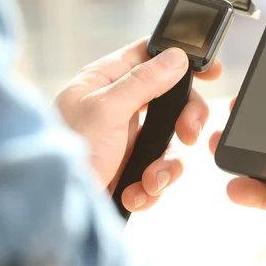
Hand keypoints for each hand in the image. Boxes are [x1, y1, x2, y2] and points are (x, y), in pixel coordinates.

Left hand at [55, 37, 220, 212]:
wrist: (54, 209)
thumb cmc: (66, 151)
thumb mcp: (105, 110)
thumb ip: (143, 82)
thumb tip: (177, 57)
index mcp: (109, 81)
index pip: (152, 56)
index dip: (182, 58)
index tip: (211, 70)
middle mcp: (122, 107)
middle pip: (174, 100)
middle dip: (187, 119)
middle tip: (190, 133)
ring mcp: (130, 138)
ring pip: (173, 140)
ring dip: (168, 164)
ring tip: (151, 180)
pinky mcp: (134, 167)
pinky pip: (162, 170)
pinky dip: (154, 186)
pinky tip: (137, 193)